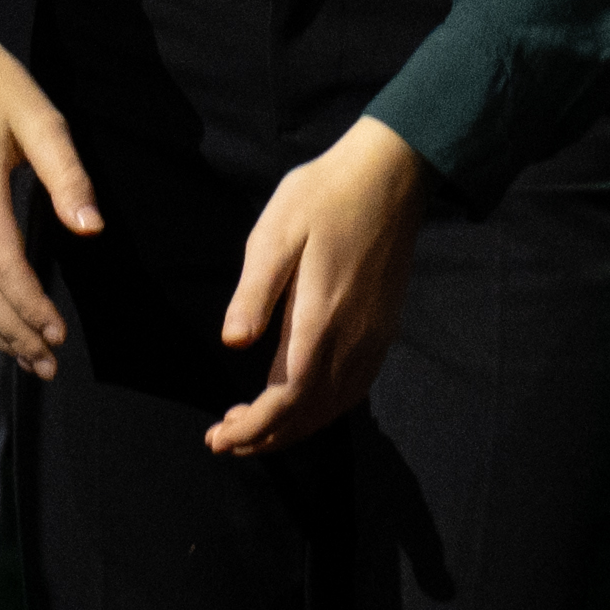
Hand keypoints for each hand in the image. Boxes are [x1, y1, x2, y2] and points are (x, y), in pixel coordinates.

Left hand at [206, 120, 433, 456]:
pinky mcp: (385, 326)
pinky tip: (302, 402)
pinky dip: (324, 409)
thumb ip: (254, 293)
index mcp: (321, 318)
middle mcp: (353, 337)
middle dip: (267, 436)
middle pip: (311, 412)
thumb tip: (233, 345)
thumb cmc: (323, 196)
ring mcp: (375, 334)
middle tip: (225, 439)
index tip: (217, 437)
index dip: (253, 427)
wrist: (391, 171)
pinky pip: (355, 386)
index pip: (287, 398)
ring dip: (296, 427)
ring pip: (336, 404)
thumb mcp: (274, 235)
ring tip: (256, 429)